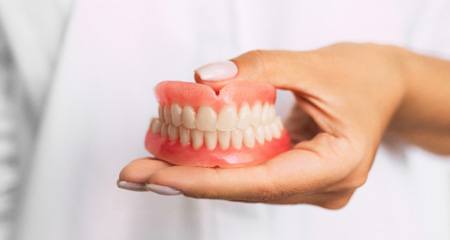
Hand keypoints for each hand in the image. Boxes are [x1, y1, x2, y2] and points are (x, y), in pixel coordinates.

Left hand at [118, 43, 437, 207]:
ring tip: (148, 165)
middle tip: (135, 173)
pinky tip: (184, 157)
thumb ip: (259, 68)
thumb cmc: (362, 76)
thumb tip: (205, 79)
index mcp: (338, 166)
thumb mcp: (313, 64)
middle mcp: (323, 187)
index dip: (206, 181)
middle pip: (246, 189)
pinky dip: (218, 165)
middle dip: (188, 180)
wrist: (386, 86)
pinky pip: (252, 174)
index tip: (158, 177)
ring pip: (245, 185)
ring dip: (197, 174)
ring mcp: (311, 186)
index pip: (262, 183)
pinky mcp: (298, 176)